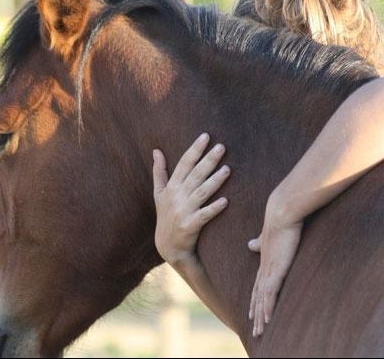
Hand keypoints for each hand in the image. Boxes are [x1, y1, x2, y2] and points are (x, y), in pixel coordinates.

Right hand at [152, 133, 230, 265]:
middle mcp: (176, 197)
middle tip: (222, 147)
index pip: (184, 164)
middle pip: (195, 175)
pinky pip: (204, 215)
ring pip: (201, 192)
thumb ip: (159, 171)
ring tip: (228, 169)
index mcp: (170, 187)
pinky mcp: (190, 226)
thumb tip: (156, 150)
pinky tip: (226, 201)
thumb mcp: (159, 194)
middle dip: (208, 160)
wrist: (168, 246)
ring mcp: (183, 211)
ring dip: (214, 181)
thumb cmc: (165, 216)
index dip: (195, 150)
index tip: (206, 136)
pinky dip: (214, 208)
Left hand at [248, 202, 303, 336]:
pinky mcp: (276, 269)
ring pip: (262, 299)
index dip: (255, 301)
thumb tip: (250, 243)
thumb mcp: (268, 236)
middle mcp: (264, 268)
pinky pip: (270, 293)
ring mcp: (269, 270)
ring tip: (260, 332)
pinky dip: (268, 307)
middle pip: (258, 297)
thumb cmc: (280, 220)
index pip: (258, 286)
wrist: (282, 211)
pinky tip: (267, 319)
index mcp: (265, 261)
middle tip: (256, 331)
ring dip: (261, 316)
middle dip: (256, 314)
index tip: (252, 313)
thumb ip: (260, 243)